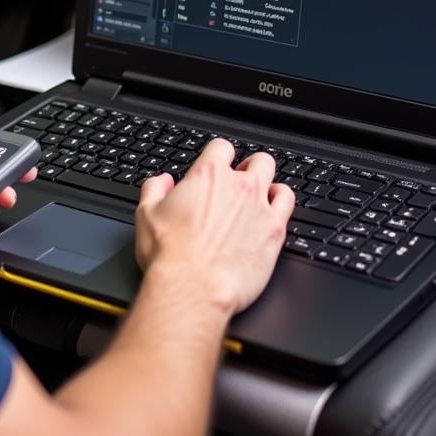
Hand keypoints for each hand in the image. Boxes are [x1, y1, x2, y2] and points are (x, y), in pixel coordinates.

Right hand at [134, 139, 294, 317]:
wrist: (192, 288)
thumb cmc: (170, 255)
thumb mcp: (146, 214)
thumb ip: (155, 189)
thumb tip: (162, 182)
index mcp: (207, 175)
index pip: (222, 147)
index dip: (219, 155)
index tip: (217, 165)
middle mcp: (238, 185)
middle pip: (257, 160)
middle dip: (249, 168)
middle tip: (240, 183)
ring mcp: (260, 206)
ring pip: (275, 178)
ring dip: (267, 184)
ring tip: (259, 197)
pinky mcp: (275, 231)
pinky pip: (288, 203)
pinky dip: (281, 202)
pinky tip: (272, 211)